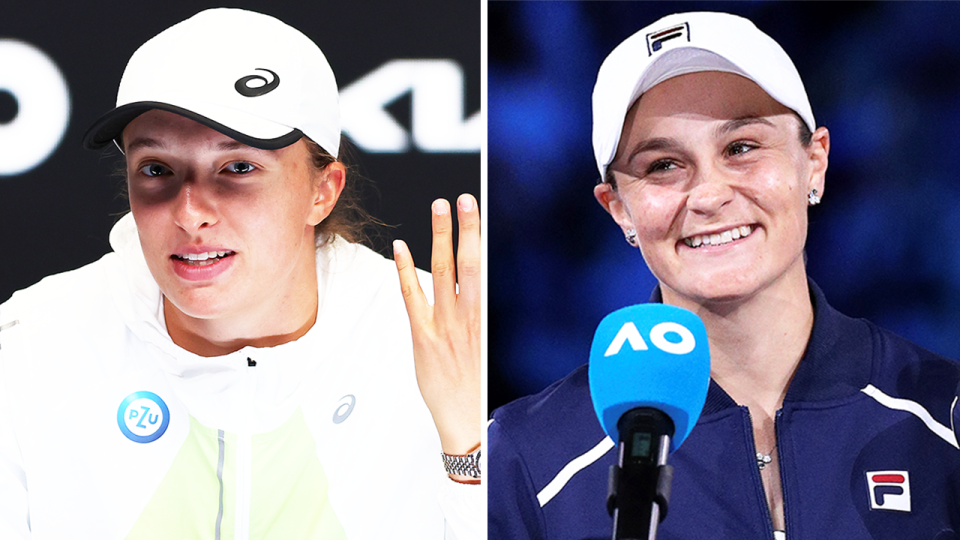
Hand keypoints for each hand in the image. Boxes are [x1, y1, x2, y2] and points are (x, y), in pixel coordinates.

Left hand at [393, 194, 480, 458]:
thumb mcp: (486, 345)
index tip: (478, 210)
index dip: (479, 236)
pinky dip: (406, 271)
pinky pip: (414, 297)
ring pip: (444, 272)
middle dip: (466, 228)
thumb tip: (471, 289)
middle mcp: (468, 315)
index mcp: (485, 316)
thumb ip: (476, 315)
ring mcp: (444, 324)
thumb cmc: (477, 385)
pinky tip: (401, 248)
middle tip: (464, 199)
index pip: (484, 267)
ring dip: (440, 238)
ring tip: (440, 209)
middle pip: (470, 262)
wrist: (468, 419)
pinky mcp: (423, 337)